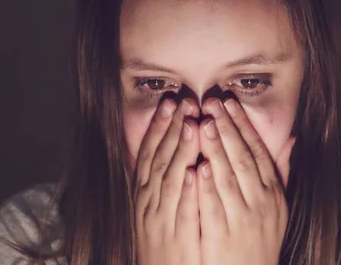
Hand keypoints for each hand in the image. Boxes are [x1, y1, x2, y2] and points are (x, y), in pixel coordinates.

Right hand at [133, 98, 201, 264]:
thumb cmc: (162, 239)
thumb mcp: (157, 207)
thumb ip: (165, 178)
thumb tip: (175, 148)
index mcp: (144, 192)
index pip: (150, 152)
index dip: (159, 126)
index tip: (170, 102)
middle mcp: (148, 202)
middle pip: (159, 159)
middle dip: (171, 129)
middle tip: (183, 102)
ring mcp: (160, 220)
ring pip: (169, 180)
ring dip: (180, 151)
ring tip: (192, 125)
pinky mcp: (176, 238)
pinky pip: (182, 212)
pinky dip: (188, 191)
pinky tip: (197, 172)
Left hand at [197, 98, 295, 264]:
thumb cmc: (262, 238)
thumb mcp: (279, 205)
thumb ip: (281, 171)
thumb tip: (291, 138)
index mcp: (272, 192)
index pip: (257, 150)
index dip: (242, 124)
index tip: (228, 103)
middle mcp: (261, 202)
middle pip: (242, 158)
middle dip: (226, 128)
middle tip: (211, 103)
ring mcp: (243, 220)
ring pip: (228, 178)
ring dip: (215, 149)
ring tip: (203, 123)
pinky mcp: (223, 238)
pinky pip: (214, 209)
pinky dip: (206, 188)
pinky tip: (197, 167)